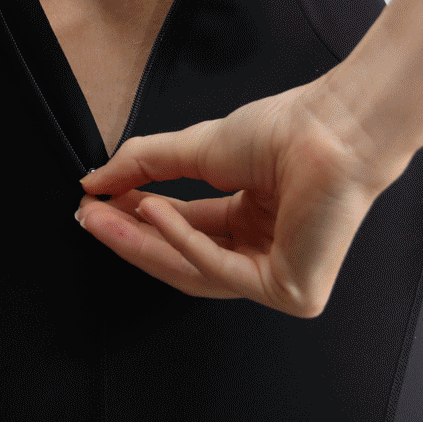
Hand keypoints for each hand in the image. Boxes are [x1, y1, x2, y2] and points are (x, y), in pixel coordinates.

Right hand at [77, 79, 410, 316]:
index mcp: (253, 221)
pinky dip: (181, 241)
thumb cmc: (285, 131)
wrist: (333, 128)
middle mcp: (265, 252)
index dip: (136, 218)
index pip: (184, 229)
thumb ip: (145, 164)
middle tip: (89, 216)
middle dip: (131, 237)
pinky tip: (150, 210)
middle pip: (183, 258)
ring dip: (144, 243)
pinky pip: (221, 270)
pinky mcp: (290, 293)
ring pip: (195, 272)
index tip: (94, 202)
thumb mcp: (200, 147)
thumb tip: (93, 181)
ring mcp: (279, 278)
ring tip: (105, 215)